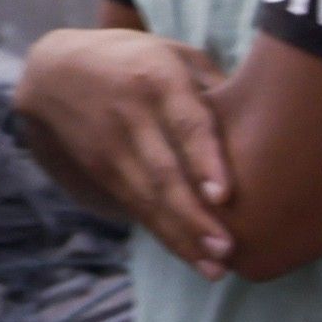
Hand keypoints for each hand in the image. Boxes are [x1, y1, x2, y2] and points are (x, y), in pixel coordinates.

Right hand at [17, 27, 234, 276]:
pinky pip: (137, 207)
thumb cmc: (140, 60)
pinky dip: (166, 234)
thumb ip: (216, 85)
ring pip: (149, 198)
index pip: (185, 124)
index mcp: (157, 79)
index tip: (224, 196)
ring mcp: (111, 146)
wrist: (54, 68)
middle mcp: (130, 115)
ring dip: (182, 236)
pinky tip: (194, 257)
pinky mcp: (101, 170)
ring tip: (215, 267)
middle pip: (164, 172)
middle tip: (227, 248)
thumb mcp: (177, 54)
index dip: (204, 160)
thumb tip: (266, 122)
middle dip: (194, 216)